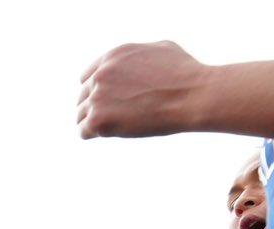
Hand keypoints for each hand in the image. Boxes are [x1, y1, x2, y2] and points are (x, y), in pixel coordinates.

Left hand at [78, 40, 211, 139]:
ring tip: (118, 125)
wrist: (192, 95)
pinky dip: (95, 134)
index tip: (108, 101)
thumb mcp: (161, 48)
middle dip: (97, 106)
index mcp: (113, 56)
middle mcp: (100, 74)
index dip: (97, 91)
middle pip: (83, 96)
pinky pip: (83, 131)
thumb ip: (138, 56)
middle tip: (115, 116)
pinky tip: (113, 133)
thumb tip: (132, 64)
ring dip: (95, 121)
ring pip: (81, 115)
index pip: (88, 77)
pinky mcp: (98, 120)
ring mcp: (97, 97)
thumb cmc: (185, 73)